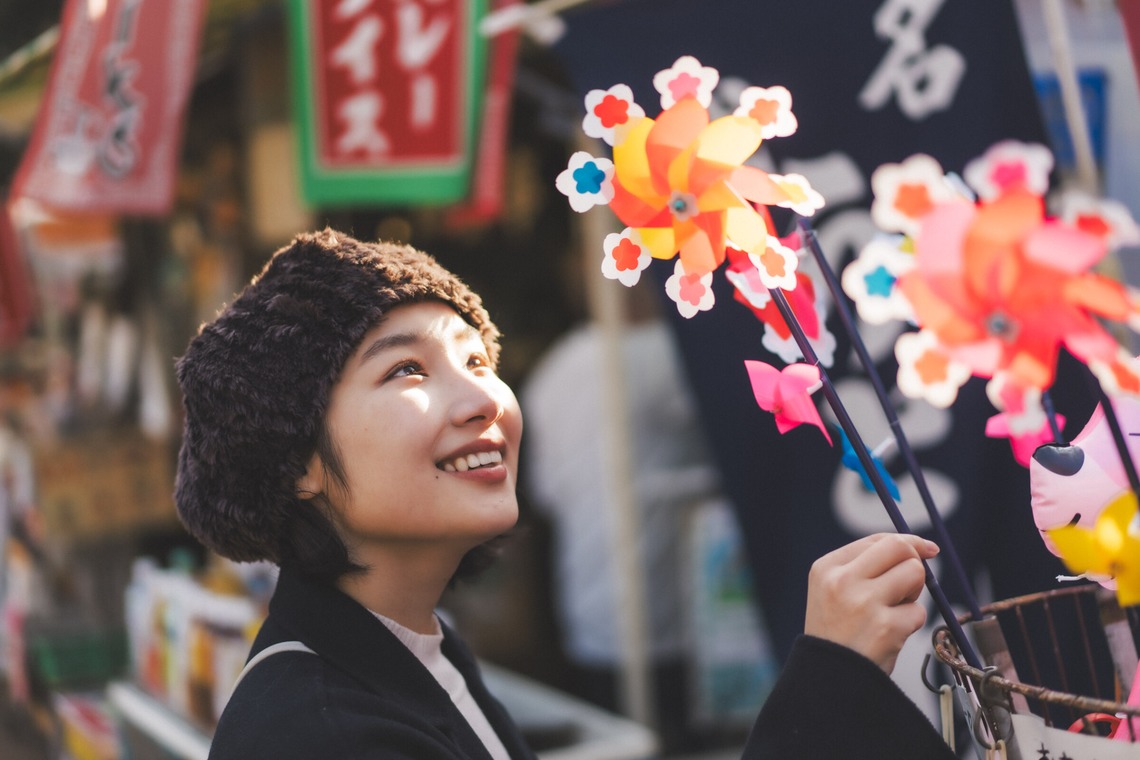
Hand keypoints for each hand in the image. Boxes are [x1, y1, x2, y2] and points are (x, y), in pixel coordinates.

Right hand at [804, 533, 938, 673]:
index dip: (908, 541)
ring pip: (915, 574)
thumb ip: (864, 566)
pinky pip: (918, 612)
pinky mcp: (886, 627)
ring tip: (892, 611)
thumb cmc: (835, 632)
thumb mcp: (832, 590)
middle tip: (910, 583)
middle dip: (915, 562)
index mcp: (828, 567)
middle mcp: (843, 580)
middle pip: (900, 548)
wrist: (826, 677)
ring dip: (912, 594)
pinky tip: (890, 635)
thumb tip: (915, 547)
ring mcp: (864, 602)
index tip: (927, 549)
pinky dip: (910, 624)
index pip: (878, 539)